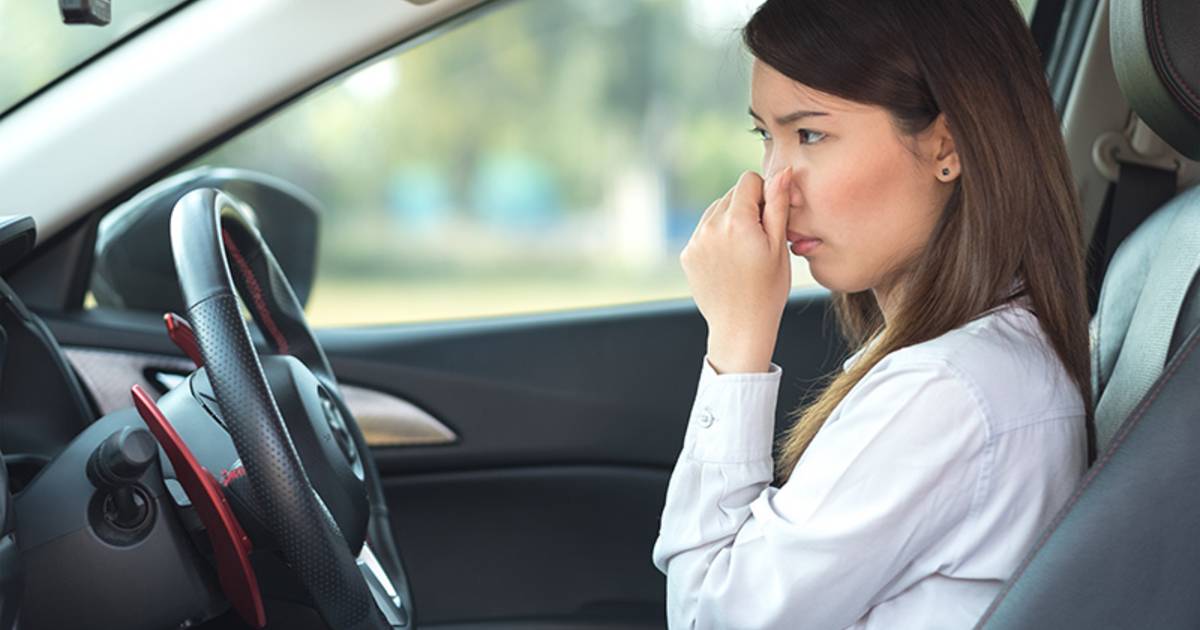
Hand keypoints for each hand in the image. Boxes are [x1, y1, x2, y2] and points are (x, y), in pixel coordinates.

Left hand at [680, 167, 792, 372]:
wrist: (740, 328)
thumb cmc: (767, 290)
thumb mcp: (779, 246)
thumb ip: (778, 204)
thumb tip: (783, 171)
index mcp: (736, 221)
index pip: (748, 181)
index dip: (764, 196)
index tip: (769, 221)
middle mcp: (710, 226)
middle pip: (731, 194)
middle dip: (747, 208)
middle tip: (758, 241)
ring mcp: (696, 241)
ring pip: (716, 211)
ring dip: (730, 221)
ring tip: (743, 253)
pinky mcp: (688, 254)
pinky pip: (704, 231)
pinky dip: (717, 238)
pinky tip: (729, 262)